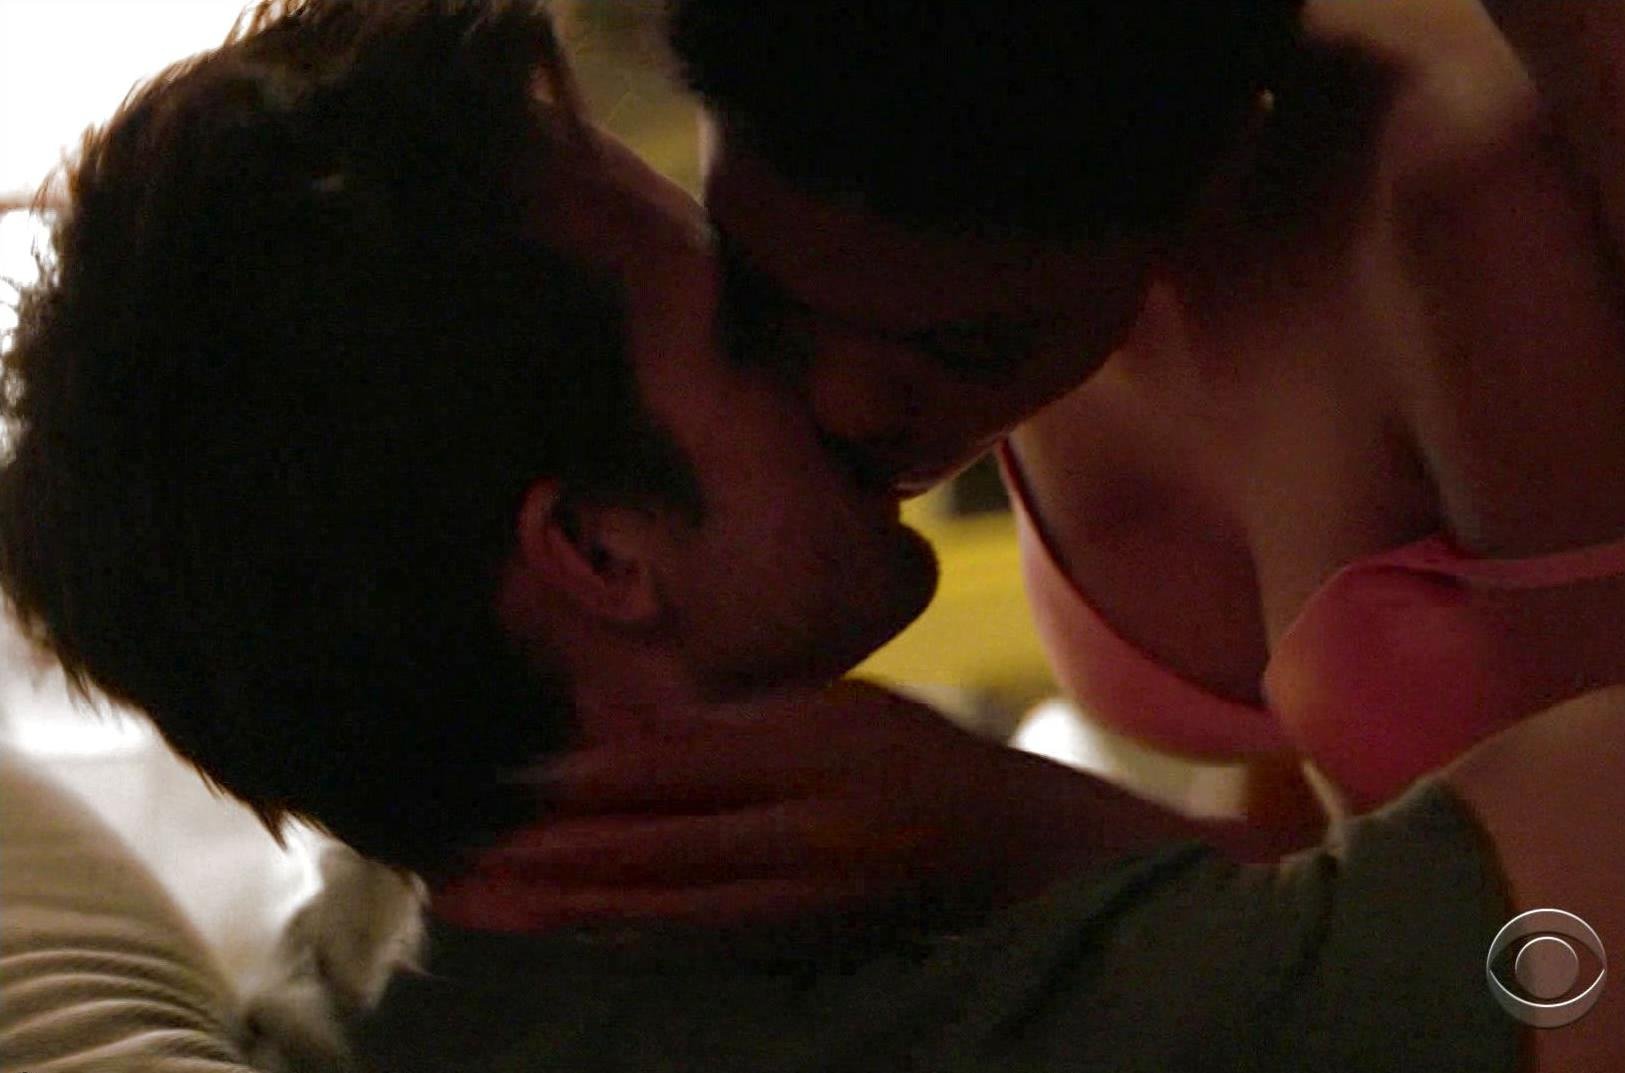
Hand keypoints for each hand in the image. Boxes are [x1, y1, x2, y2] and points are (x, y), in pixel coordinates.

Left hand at [434, 681, 1243, 930]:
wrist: (1013, 848)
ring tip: (495, 914)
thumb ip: (734, 723)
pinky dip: (638, 940)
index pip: (690, 769)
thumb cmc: (917, 759)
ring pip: (677, 910)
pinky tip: (581, 936)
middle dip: (562, 864)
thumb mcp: (838, 710)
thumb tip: (620, 731)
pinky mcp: (809, 940)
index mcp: (821, 754)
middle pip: (669, 849)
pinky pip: (710, 942)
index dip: (598, 781)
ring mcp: (812, 897)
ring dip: (580, 912)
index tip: (515, 789)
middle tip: (466, 876)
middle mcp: (815, 831)